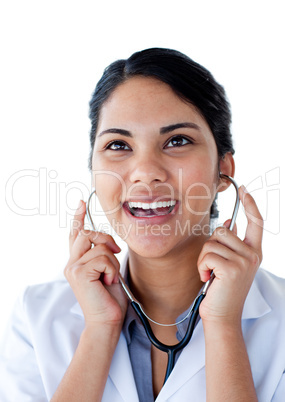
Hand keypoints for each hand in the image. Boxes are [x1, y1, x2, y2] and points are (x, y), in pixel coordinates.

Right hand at [64, 200, 127, 327]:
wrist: (106, 321)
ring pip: (99, 246)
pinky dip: (112, 270)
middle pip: (87, 233)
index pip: (76, 235)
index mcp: (78, 262)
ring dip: (112, 262)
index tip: (81, 203)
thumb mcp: (108, 271)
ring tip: (109, 278)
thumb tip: (107, 243)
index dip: (78, 218)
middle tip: (116, 251)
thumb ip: (102, 255)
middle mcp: (72, 263)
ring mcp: (73, 267)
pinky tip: (108, 282)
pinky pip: (103, 258)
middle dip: (106, 239)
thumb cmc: (110, 298)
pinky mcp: (79, 273)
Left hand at [198, 186, 262, 325]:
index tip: (245, 191)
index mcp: (254, 252)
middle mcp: (252, 255)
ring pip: (212, 242)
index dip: (250, 205)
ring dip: (204, 258)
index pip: (256, 222)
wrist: (222, 315)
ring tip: (209, 272)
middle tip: (211, 265)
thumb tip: (228, 223)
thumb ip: (232, 244)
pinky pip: (207, 254)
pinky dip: (201, 266)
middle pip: (222, 230)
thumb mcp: (230, 264)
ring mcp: (244, 261)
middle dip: (210, 246)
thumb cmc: (223, 289)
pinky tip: (207, 278)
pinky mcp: (232, 268)